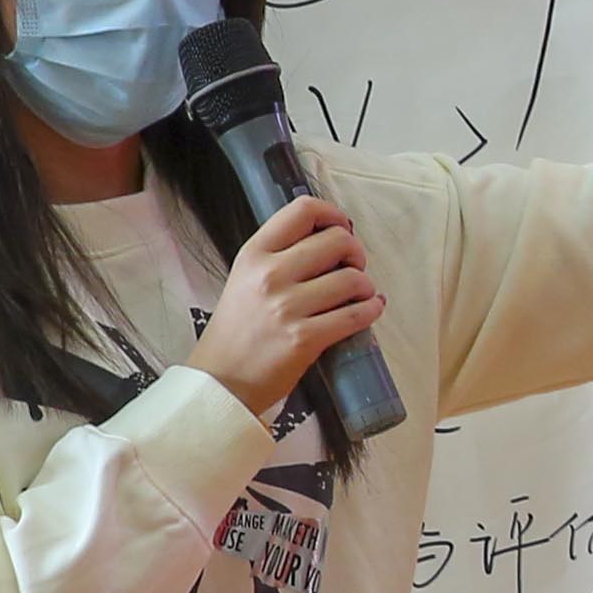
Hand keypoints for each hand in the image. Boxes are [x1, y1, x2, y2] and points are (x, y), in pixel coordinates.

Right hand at [189, 193, 382, 416]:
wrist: (221, 381)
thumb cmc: (237, 331)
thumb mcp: (245, 279)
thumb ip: (279, 256)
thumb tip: (329, 239)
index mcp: (254, 254)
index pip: (302, 211)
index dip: (332, 214)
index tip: (342, 227)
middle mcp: (270, 275)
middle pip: (337, 240)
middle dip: (355, 252)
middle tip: (353, 267)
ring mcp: (286, 307)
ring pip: (353, 278)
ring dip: (365, 286)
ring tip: (359, 295)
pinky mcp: (304, 338)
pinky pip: (356, 315)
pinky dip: (371, 310)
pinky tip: (369, 309)